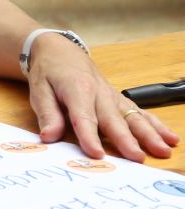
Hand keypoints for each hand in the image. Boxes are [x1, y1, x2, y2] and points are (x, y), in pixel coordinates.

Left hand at [25, 36, 179, 160]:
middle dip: (127, 139)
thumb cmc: (48, 72)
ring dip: (150, 134)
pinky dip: (157, 125)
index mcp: (77, 89)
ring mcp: (113, 96)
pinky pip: (141, 113)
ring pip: (134, 116)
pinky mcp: (120, 100)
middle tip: (138, 158)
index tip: (96, 154)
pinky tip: (171, 138)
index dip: (89, 137)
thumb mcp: (38, 90)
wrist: (60, 50)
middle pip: (114, 119)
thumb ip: (47, 114)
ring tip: (163, 150)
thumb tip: (49, 136)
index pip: (83, 117)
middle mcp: (100, 93)